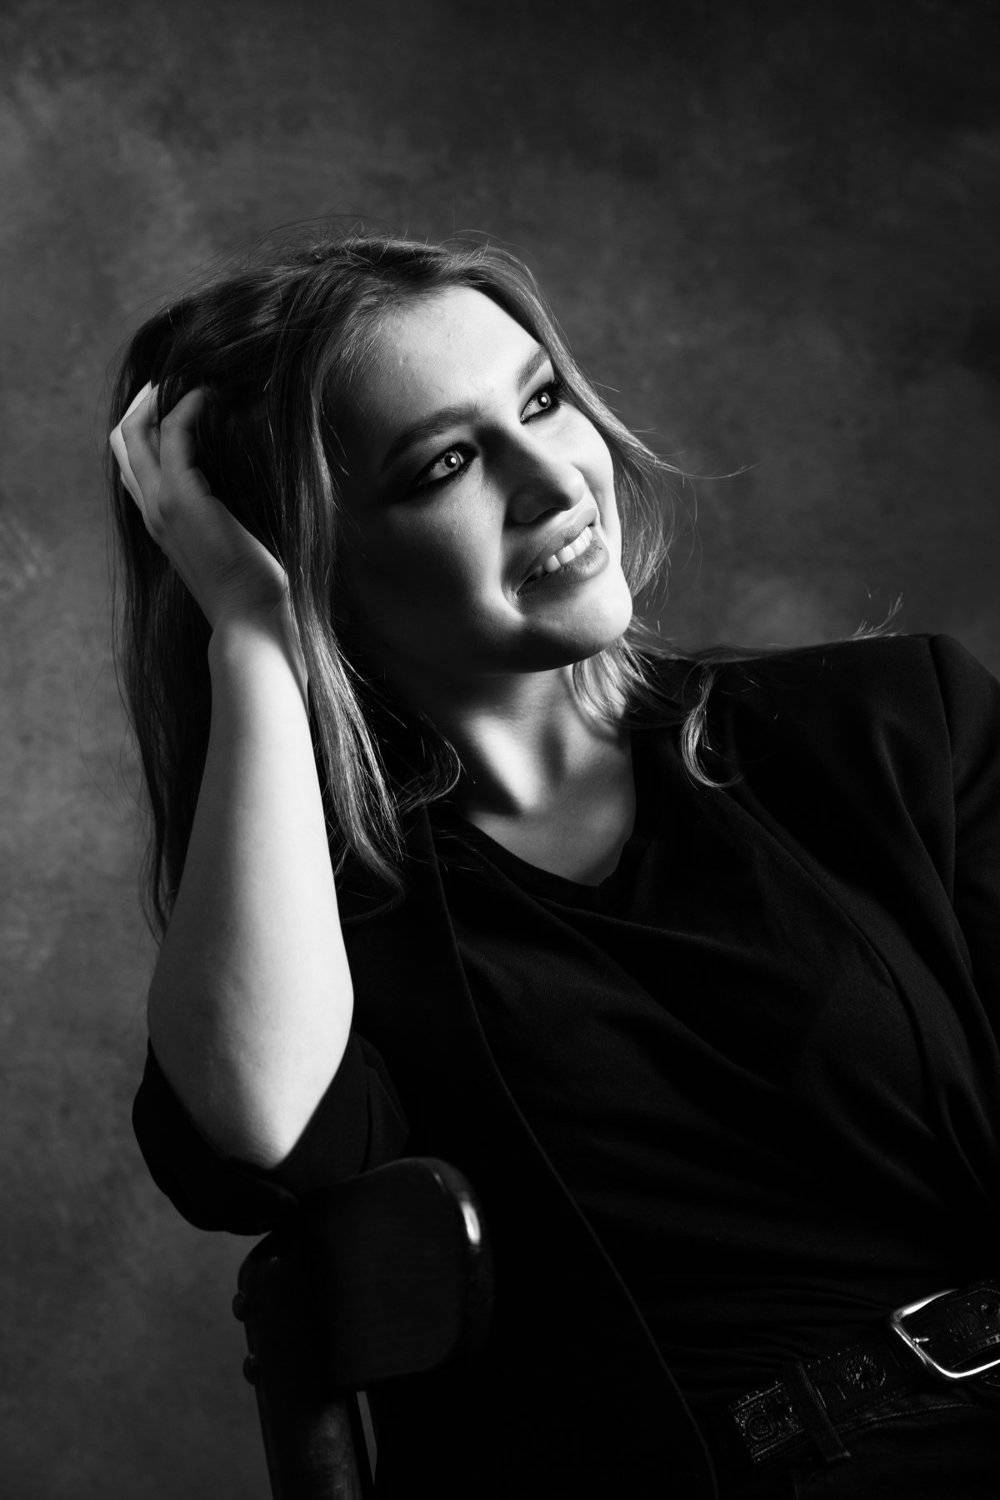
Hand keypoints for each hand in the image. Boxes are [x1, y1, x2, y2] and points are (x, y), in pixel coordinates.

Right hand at [109, 384, 293, 633]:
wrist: (249, 619)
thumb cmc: (251, 590)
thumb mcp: (231, 546)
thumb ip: (224, 516)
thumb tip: (247, 489)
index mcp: (160, 523)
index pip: (133, 464)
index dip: (145, 429)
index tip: (173, 403)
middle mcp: (152, 511)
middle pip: (123, 441)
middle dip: (143, 403)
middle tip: (173, 378)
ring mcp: (162, 504)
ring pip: (135, 432)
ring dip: (160, 398)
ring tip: (192, 378)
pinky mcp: (183, 497)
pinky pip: (175, 434)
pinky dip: (189, 407)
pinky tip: (212, 396)